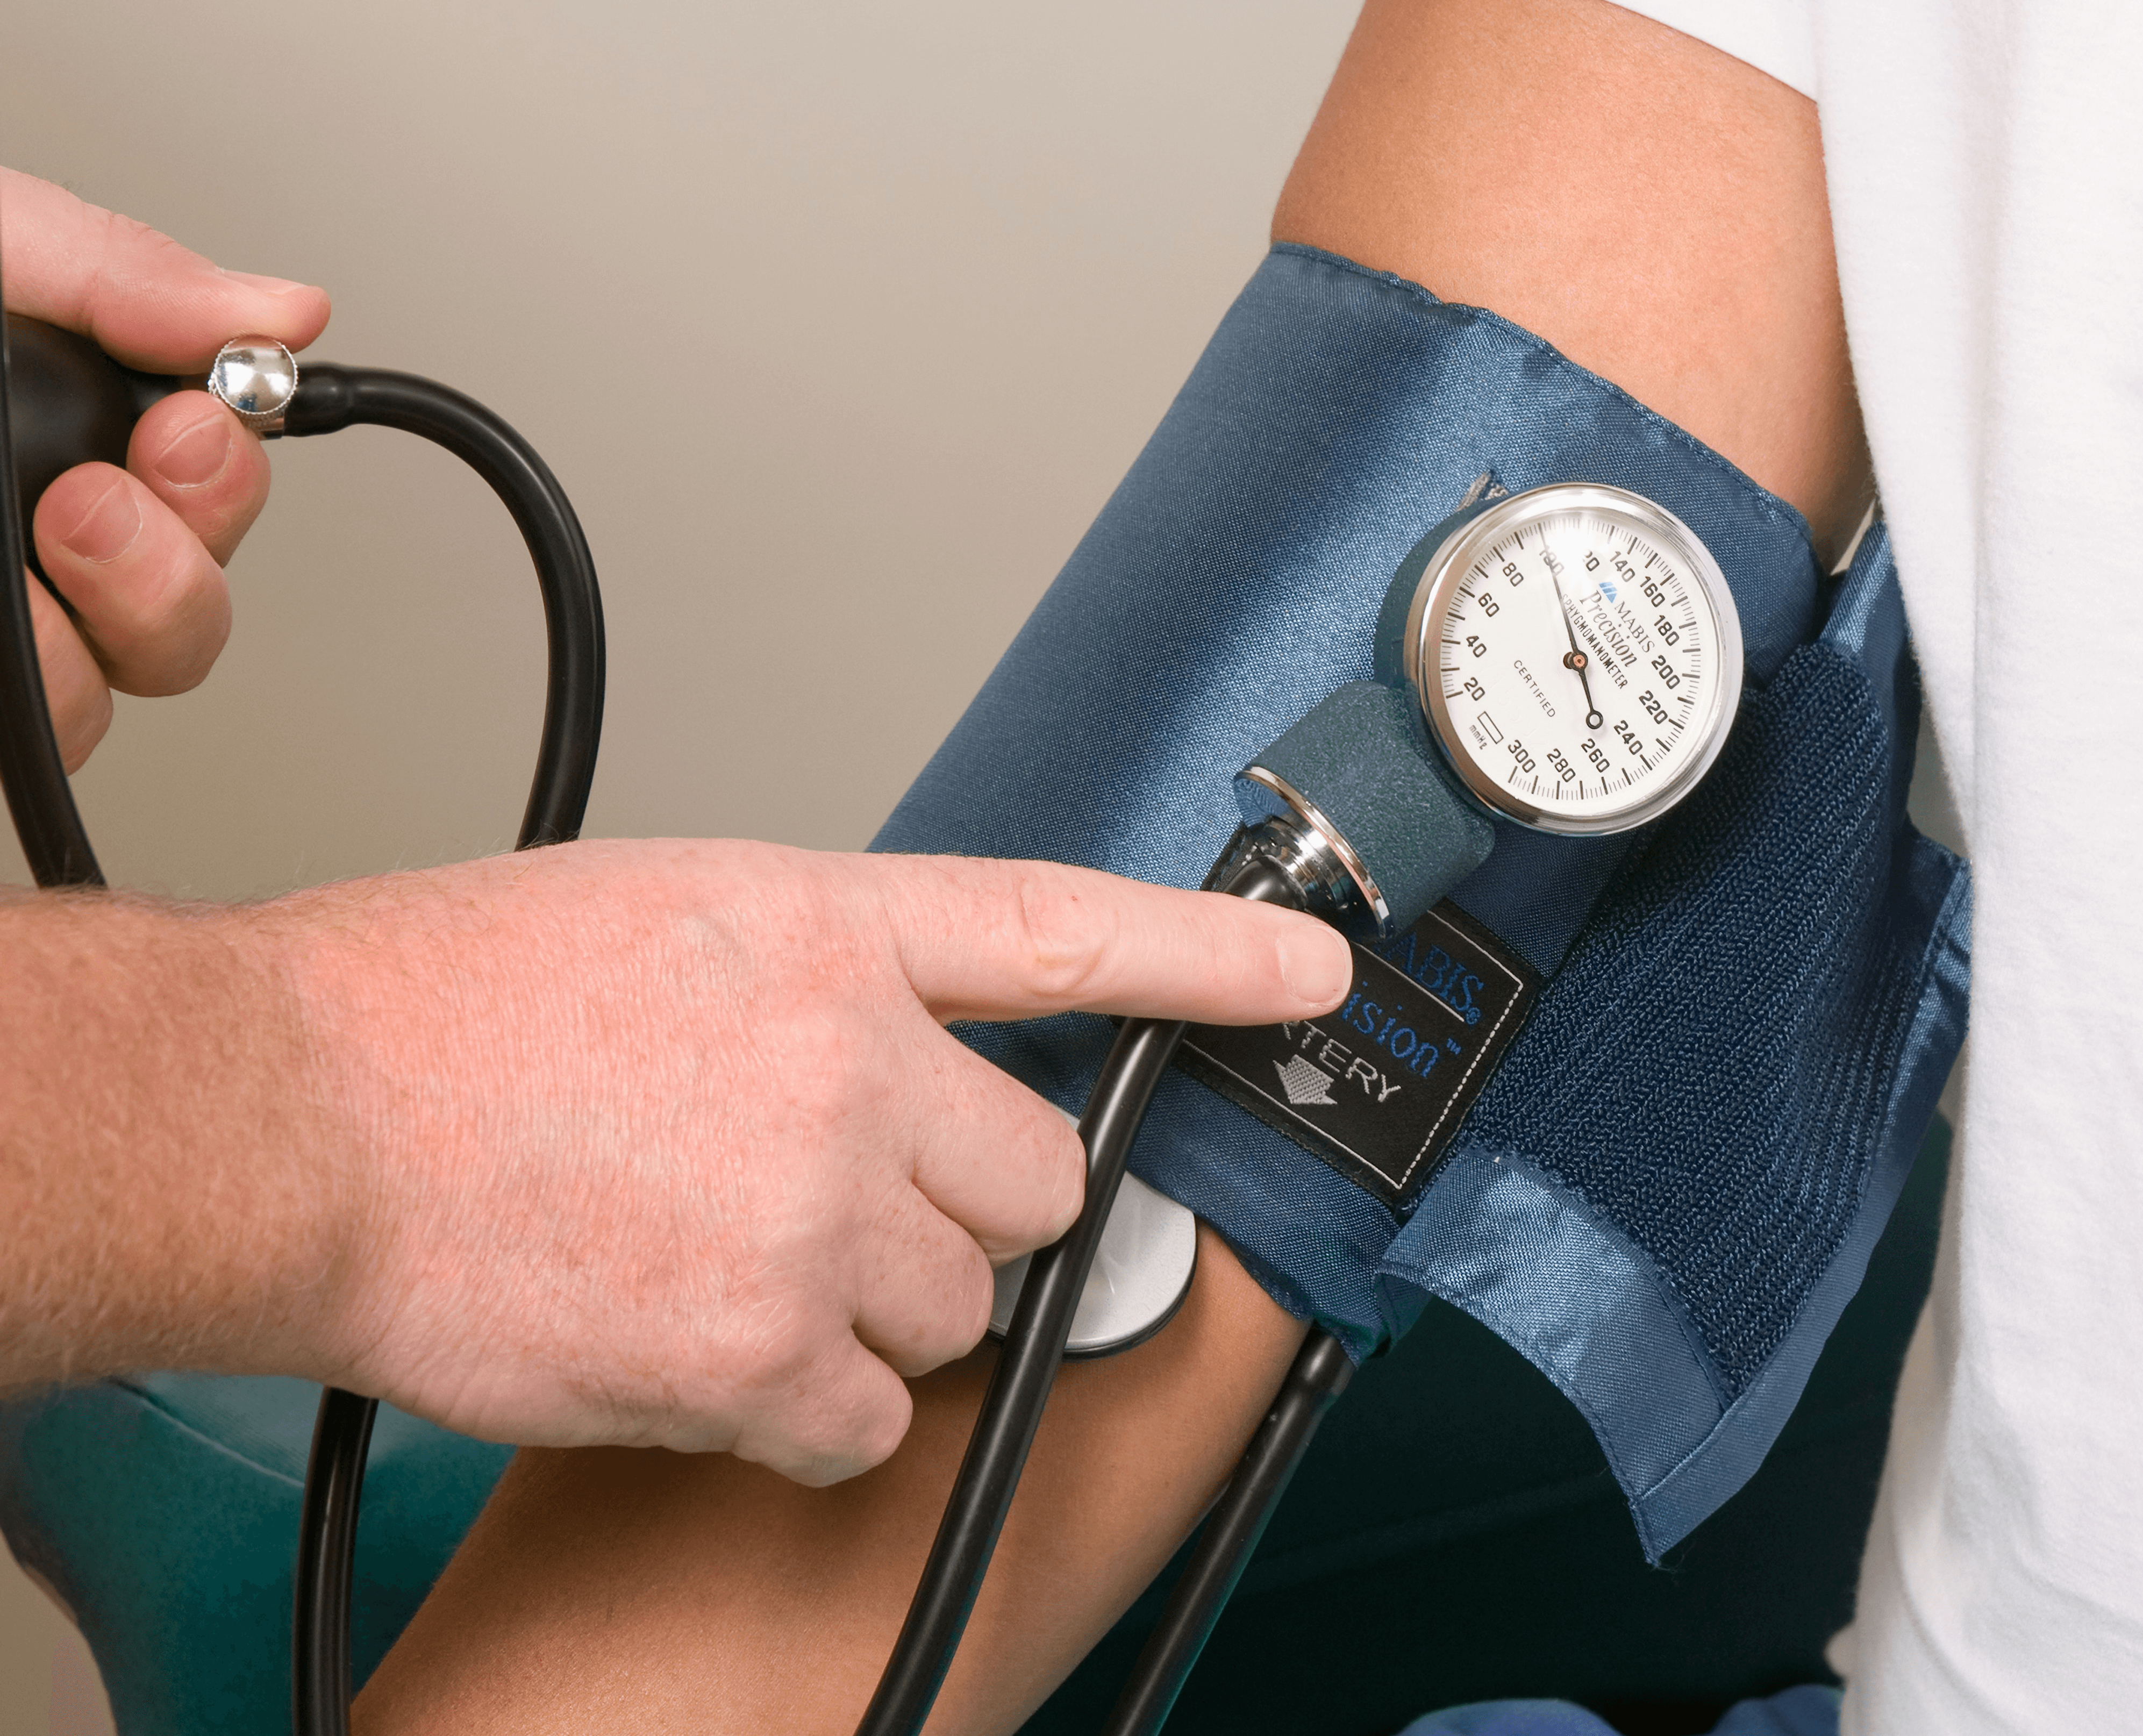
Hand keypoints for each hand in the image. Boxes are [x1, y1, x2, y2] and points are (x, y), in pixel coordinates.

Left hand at [3, 167, 329, 767]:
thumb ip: (129, 275)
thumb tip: (293, 310)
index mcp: (73, 448)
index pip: (212, 502)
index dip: (227, 482)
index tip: (184, 428)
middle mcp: (52, 555)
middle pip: (193, 627)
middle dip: (176, 566)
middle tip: (95, 499)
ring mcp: (22, 633)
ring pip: (132, 691)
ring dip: (114, 623)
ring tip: (43, 543)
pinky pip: (55, 739)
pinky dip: (47, 686)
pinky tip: (13, 610)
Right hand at [259, 839, 1351, 1484]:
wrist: (286, 1117)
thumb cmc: (439, 1007)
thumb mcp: (661, 914)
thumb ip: (817, 979)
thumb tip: (902, 1060)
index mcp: (821, 930)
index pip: (1063, 926)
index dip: (1211, 954)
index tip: (1313, 973)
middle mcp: (844, 1064)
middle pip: (1033, 1182)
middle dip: (965, 1205)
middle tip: (840, 1195)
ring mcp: (811, 1213)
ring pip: (959, 1309)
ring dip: (875, 1309)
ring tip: (728, 1261)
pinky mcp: (758, 1355)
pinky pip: (869, 1418)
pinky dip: (806, 1408)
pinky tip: (700, 1345)